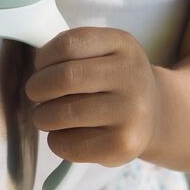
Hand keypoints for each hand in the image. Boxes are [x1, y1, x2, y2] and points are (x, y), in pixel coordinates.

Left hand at [24, 27, 160, 166]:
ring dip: (42, 117)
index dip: (43, 58)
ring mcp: (131, 112)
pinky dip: (56, 141)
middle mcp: (132, 76)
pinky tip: (66, 135)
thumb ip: (70, 54)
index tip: (41, 68)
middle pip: (64, 78)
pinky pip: (69, 144)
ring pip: (62, 114)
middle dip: (37, 88)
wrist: (156, 114)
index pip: (69, 44)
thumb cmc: (112, 81)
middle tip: (36, 94)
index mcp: (122, 44)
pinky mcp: (124, 145)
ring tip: (47, 116)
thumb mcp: (103, 52)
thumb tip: (33, 73)